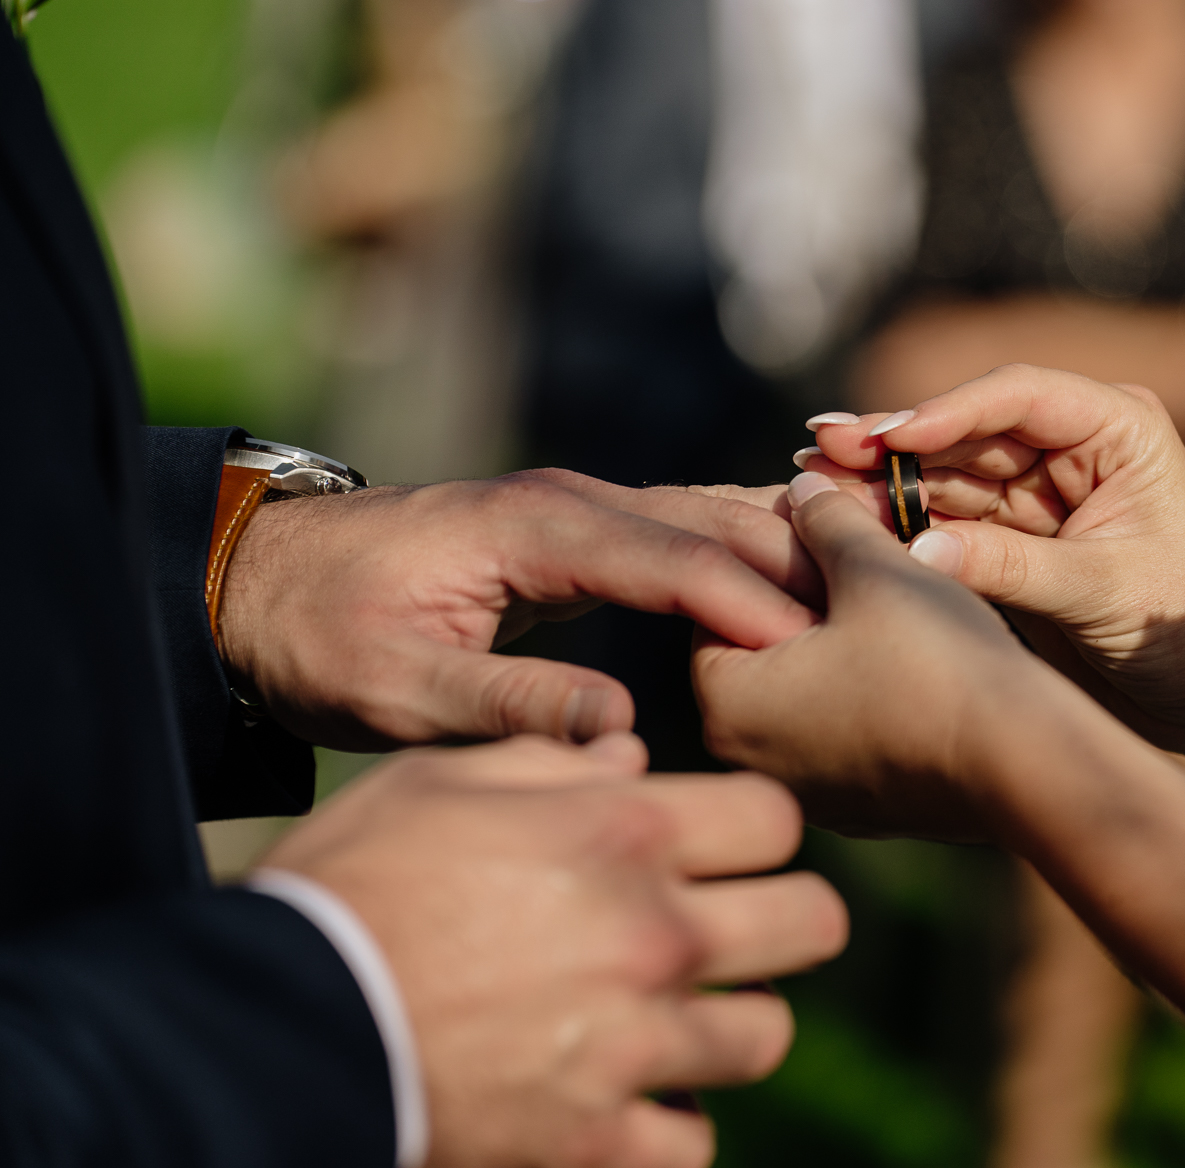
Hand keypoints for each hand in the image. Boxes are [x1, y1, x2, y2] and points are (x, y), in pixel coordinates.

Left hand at [218, 469, 823, 750]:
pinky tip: (796, 573)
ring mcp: (576, 510)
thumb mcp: (397, 687)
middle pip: (710, 520)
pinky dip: (742, 549)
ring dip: (781, 547)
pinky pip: (681, 534)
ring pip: (705, 517)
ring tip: (869, 581)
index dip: (750, 601)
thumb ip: (509, 704)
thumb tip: (622, 724)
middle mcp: (569, 503)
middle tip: (882, 606)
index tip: (820, 645)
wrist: (259, 580)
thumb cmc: (322, 635)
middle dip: (794, 562)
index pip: (672, 559)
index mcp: (536, 530)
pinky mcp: (576, 534)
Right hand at [262, 733, 846, 1167]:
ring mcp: (635, 1044)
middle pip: (813, 922)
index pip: (777, 818)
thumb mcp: (436, 783)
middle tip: (731, 933)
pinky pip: (694, 1141)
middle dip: (779, 921)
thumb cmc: (348, 887)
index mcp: (622, 833)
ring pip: (768, 1034)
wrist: (274, 1030)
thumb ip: (550, 762)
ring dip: (726, 1026)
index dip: (754, 831)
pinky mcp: (597, 1142)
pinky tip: (625, 1101)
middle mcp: (653, 934)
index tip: (721, 849)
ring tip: (671, 1023)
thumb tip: (631, 757)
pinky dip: (666, 1126)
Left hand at [693, 472, 1074, 840]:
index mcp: (725, 706)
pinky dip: (873, 693)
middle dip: (808, 601)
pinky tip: (924, 665)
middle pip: (762, 649)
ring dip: (843, 646)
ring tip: (901, 609)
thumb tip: (801, 489)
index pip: (717, 606)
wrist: (1026, 767)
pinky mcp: (864, 808)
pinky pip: (850, 730)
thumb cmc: (938, 662)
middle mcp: (750, 761)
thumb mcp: (874, 568)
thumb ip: (826, 521)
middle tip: (867, 566)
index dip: (774, 558)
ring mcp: (809, 793)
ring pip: (810, 690)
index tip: (828, 538)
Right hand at [800, 366, 1184, 749]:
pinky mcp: (1018, 541)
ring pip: (947, 477)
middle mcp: (1074, 447)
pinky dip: (901, 527)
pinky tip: (843, 523)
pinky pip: (948, 525)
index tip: (883, 437)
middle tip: (814, 447)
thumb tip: (915, 554)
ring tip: (809, 487)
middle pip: (966, 431)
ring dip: (884, 484)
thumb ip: (1010, 568)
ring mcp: (1041, 493)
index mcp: (1115, 427)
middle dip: (893, 443)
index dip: (944, 411)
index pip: (1016, 397)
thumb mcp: (1102, 592)